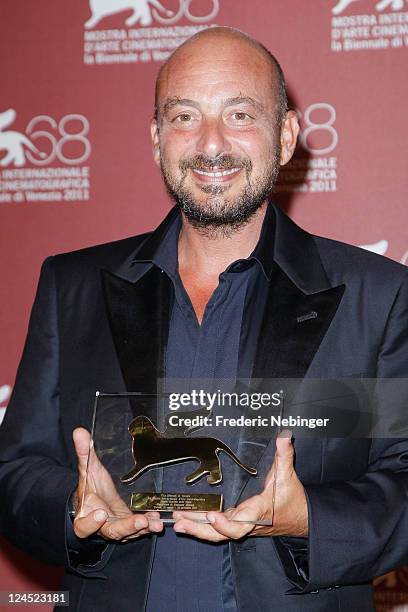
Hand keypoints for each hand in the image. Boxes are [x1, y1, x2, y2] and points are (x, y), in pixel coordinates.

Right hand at [72, 427, 162, 540]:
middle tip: (139, 521)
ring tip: (154, 522)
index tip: (101, 513)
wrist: (96, 500)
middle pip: (111, 531)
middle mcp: (100, 527)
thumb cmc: (90, 486)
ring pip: (128, 532)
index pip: (83, 526)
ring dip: (142, 527)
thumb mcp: (87, 469)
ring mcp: (116, 528)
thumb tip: (79, 432)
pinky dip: (148, 524)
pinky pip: (138, 529)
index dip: (91, 522)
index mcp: (84, 517)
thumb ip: (84, 453)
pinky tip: (157, 518)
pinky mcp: (128, 526)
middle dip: (126, 527)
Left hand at [172, 431, 307, 541]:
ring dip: (196, 527)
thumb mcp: (288, 474)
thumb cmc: (293, 498)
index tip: (212, 515)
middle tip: (180, 520)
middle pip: (222, 533)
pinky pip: (218, 528)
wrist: (301, 518)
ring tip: (177, 521)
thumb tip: (284, 436)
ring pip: (217, 533)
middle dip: (200, 528)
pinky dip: (202, 525)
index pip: (241, 522)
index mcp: (259, 511)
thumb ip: (284, 455)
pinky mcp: (237, 523)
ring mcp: (241, 525)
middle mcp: (248, 522)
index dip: (226, 523)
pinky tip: (186, 520)